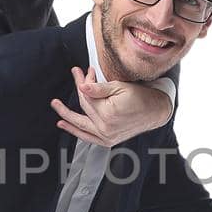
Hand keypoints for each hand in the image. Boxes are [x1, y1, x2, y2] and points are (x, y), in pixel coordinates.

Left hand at [51, 67, 173, 148]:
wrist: (156, 111)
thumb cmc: (141, 97)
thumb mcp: (121, 87)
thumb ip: (99, 88)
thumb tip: (82, 87)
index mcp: (108, 114)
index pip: (88, 96)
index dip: (85, 81)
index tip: (85, 71)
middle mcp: (106, 128)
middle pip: (84, 106)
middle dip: (80, 88)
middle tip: (76, 74)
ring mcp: (106, 136)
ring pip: (81, 123)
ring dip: (66, 114)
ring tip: (56, 105)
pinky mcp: (108, 141)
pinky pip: (87, 137)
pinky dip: (75, 131)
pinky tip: (63, 124)